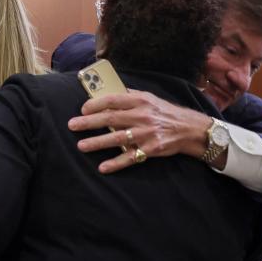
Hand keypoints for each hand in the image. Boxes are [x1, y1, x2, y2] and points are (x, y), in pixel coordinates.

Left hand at [67, 89, 210, 172]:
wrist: (189, 128)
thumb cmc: (164, 112)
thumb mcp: (149, 98)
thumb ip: (129, 96)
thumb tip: (106, 93)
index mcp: (140, 101)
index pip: (113, 100)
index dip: (96, 104)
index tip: (82, 109)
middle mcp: (142, 116)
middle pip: (111, 119)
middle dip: (89, 123)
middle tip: (72, 126)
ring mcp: (146, 134)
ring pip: (117, 139)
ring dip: (97, 143)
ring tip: (81, 146)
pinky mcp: (150, 149)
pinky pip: (130, 157)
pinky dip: (116, 163)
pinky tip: (103, 167)